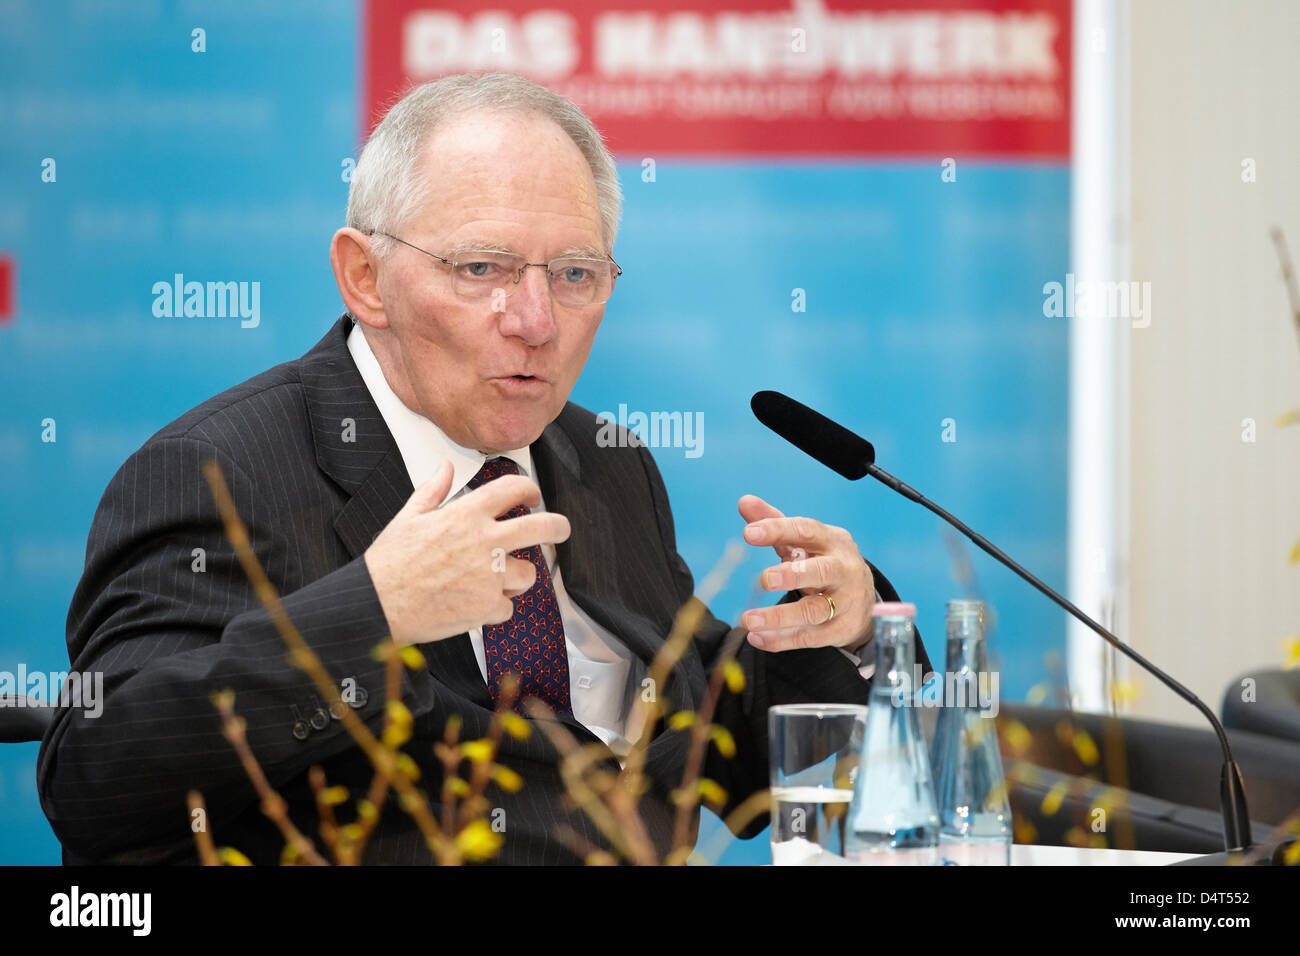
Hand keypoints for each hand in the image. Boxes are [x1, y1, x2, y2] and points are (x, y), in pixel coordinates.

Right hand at [363, 461, 570, 645]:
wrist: (377, 603)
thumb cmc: (390, 564)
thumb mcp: (408, 517)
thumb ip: (433, 491)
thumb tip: (444, 468)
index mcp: (465, 515)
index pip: (512, 489)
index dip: (529, 489)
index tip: (533, 496)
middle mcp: (483, 542)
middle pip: (542, 528)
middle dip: (558, 527)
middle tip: (560, 530)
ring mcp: (489, 575)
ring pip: (528, 574)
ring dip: (517, 578)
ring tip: (496, 581)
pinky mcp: (487, 606)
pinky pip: (508, 607)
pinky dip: (495, 608)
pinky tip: (476, 605)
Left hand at [736, 494, 874, 652]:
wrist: (863, 598)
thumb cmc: (825, 561)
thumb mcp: (805, 541)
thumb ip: (775, 522)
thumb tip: (745, 502)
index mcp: (832, 541)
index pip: (806, 531)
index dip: (778, 530)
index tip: (749, 533)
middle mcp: (843, 570)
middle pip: (822, 572)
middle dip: (793, 575)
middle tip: (764, 579)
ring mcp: (845, 602)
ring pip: (814, 611)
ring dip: (779, 617)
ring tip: (748, 620)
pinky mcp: (841, 629)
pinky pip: (810, 637)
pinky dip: (782, 640)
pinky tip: (758, 638)